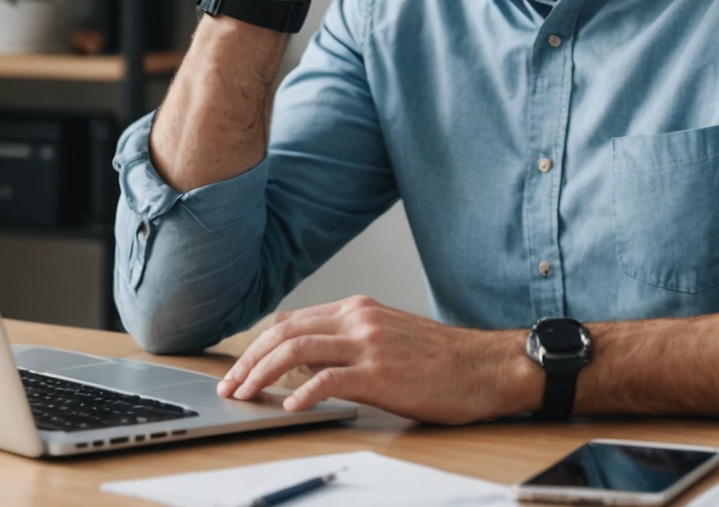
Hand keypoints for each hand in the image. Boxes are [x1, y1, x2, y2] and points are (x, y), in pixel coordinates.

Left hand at [217, 295, 541, 424]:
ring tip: (246, 397)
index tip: (240, 371)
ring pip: (297, 351)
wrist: (488, 367)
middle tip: (231, 387)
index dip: (257, 346)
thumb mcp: (390, 340)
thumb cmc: (444, 361)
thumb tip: (305, 370)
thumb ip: (349, 345)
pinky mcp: (382, 374)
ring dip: (262, 375)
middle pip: (284, 333)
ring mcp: (370, 345)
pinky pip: (330, 379)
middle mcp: (360, 320)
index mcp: (360, 310)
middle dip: (248, 362)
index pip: (291, 322)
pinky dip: (303, 393)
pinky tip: (292, 408)